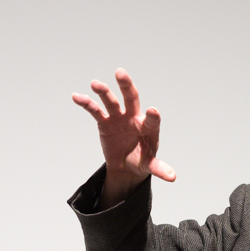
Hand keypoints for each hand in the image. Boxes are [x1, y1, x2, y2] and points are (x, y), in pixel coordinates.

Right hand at [72, 68, 175, 206]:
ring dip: (103, 92)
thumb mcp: (148, 165)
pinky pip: (95, 111)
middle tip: (121, 73)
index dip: (152, 116)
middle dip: (126, 86)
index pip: (152, 120)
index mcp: (148, 128)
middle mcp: (133, 118)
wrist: (125, 164)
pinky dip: (86, 103)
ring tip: (95, 84)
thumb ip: (159, 168)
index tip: (153, 111)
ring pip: (111, 101)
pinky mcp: (105, 122)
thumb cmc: (141, 161)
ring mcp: (118, 118)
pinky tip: (76, 96)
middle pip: (131, 98)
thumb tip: (172, 177)